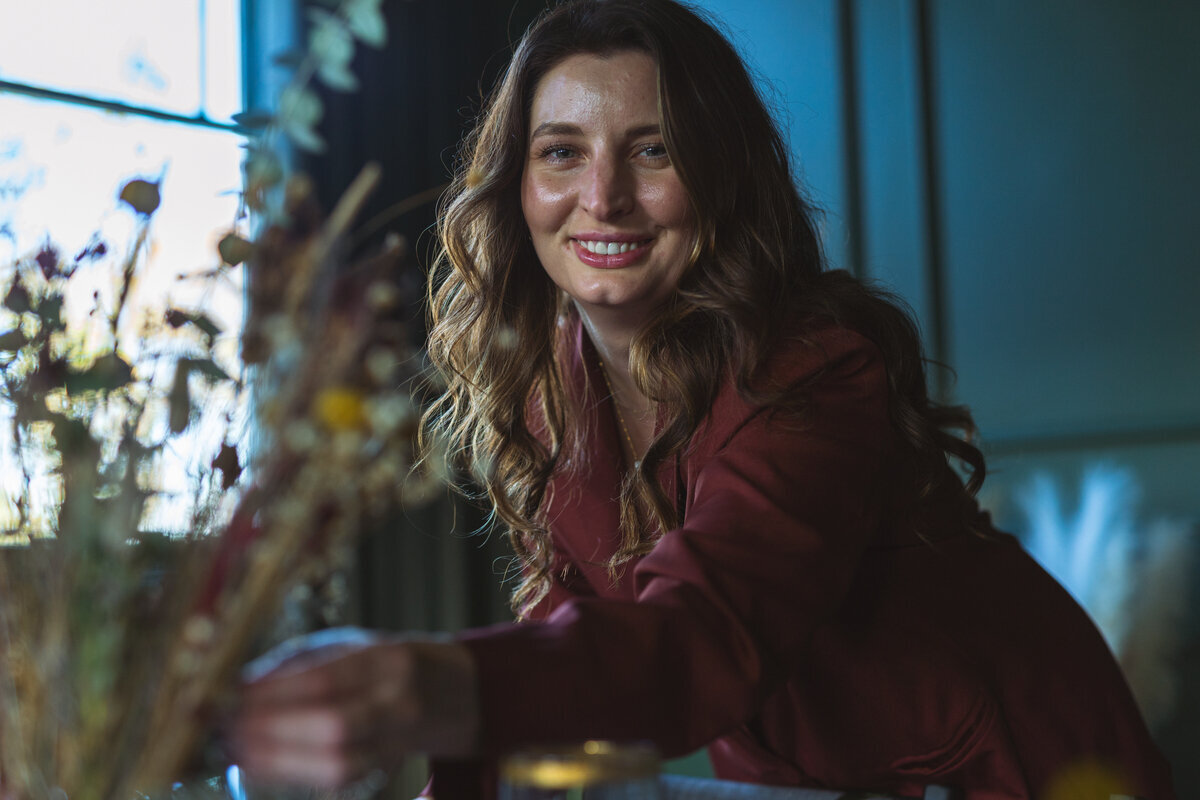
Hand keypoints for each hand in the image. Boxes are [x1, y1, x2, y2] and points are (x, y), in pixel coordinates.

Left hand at [229, 627, 478, 789]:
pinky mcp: (386, 770)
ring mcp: (397, 742)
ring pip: (335, 763)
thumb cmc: (387, 662)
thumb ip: (299, 667)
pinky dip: (292, 772)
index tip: (228, 697)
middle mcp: (400, 703)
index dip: (274, 693)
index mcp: (389, 659)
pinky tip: (259, 764)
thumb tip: (234, 689)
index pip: (327, 679)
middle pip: (333, 727)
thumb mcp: (352, 646)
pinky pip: (337, 779)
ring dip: (275, 760)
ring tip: (233, 750)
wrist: (452, 694)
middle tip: (223, 729)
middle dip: (270, 731)